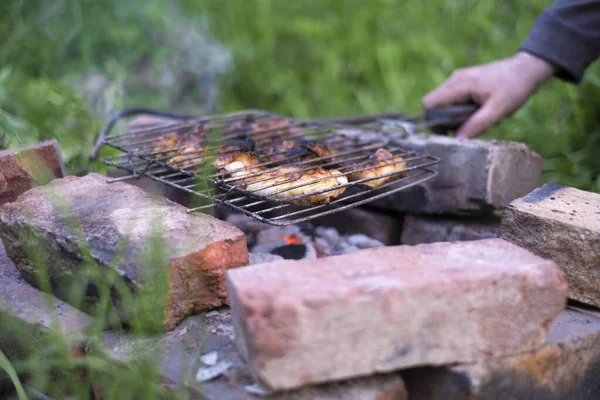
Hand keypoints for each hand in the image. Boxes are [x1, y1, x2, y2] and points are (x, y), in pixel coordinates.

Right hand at [422, 52, 556, 138]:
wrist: (527, 68)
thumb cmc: (515, 87)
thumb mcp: (499, 109)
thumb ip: (478, 124)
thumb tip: (458, 140)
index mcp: (460, 84)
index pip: (430, 103)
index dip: (434, 120)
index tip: (450, 130)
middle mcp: (454, 79)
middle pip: (434, 104)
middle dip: (444, 119)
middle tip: (465, 126)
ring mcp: (458, 79)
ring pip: (442, 102)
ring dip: (453, 115)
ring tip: (474, 117)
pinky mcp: (463, 82)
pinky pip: (452, 99)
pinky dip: (459, 109)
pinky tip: (476, 111)